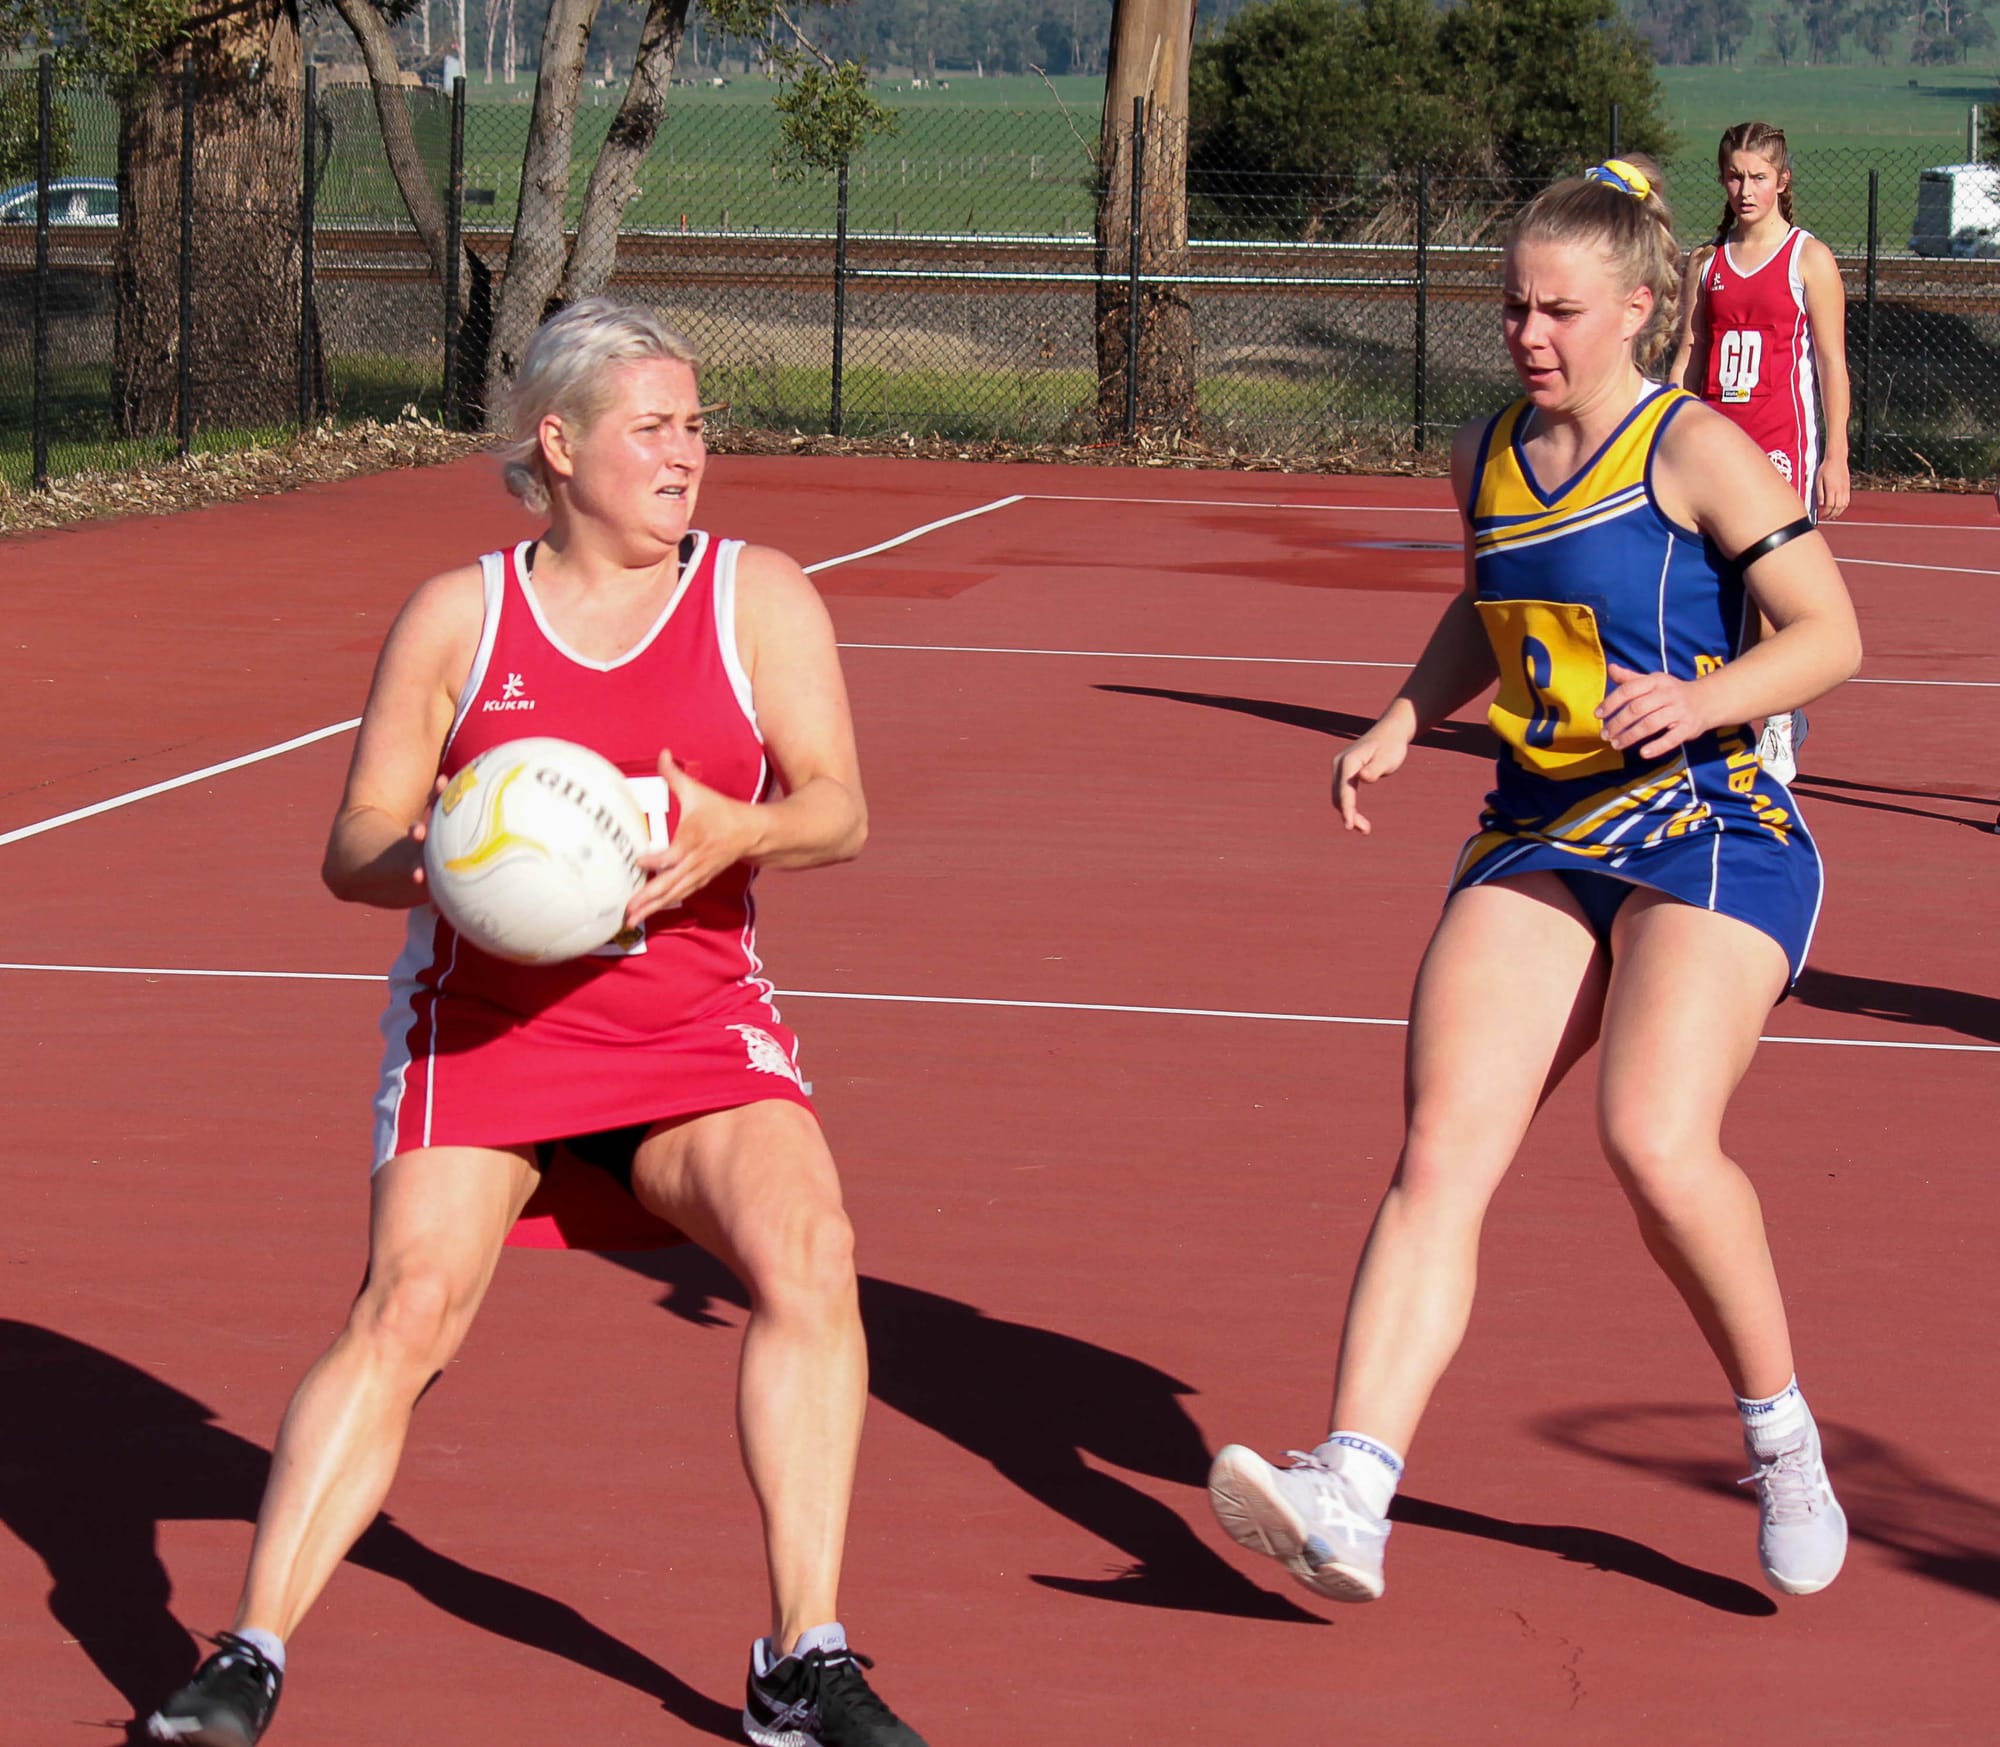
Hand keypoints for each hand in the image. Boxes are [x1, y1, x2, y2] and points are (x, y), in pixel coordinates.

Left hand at [625, 749, 758, 924]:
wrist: (754, 833)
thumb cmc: (723, 812)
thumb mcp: (699, 792)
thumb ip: (675, 775)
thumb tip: (662, 753)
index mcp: (693, 838)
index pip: (673, 853)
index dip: (656, 859)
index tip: (638, 861)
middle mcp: (695, 860)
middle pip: (670, 883)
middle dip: (648, 898)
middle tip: (628, 910)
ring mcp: (699, 873)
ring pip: (674, 894)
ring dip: (653, 908)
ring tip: (632, 919)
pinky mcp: (701, 879)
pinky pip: (680, 895)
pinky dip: (664, 905)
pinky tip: (649, 913)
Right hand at [1331, 727, 1411, 833]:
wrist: (1390, 733)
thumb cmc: (1391, 746)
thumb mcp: (1387, 758)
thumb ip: (1375, 768)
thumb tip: (1363, 777)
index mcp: (1348, 762)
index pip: (1344, 790)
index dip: (1347, 809)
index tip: (1350, 825)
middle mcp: (1339, 765)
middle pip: (1338, 796)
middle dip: (1349, 814)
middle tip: (1366, 830)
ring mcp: (1340, 769)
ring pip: (1339, 797)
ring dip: (1349, 813)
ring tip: (1366, 828)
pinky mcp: (1345, 773)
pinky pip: (1343, 793)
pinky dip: (1349, 806)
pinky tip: (1360, 818)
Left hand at [1596, 662, 1712, 758]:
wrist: (1707, 700)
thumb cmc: (1671, 692)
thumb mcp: (1653, 681)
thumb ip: (1631, 678)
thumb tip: (1611, 668)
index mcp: (1656, 681)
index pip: (1629, 690)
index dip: (1611, 702)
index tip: (1598, 715)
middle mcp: (1668, 694)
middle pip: (1637, 708)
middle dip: (1618, 723)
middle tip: (1604, 735)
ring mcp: (1679, 711)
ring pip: (1651, 724)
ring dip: (1630, 736)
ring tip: (1615, 744)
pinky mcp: (1688, 727)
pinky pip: (1672, 738)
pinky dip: (1657, 747)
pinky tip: (1642, 754)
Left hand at [1817, 456, 1849, 520]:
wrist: (1837, 458)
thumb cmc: (1825, 468)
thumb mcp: (1818, 480)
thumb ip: (1820, 492)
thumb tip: (1820, 504)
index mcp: (1832, 488)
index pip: (1830, 505)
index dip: (1826, 513)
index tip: (1822, 516)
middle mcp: (1840, 489)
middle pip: (1838, 507)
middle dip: (1832, 515)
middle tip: (1827, 518)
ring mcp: (1845, 488)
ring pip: (1844, 505)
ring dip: (1839, 512)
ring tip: (1834, 516)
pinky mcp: (1848, 486)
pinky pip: (1847, 499)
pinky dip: (1844, 506)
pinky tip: (1840, 508)